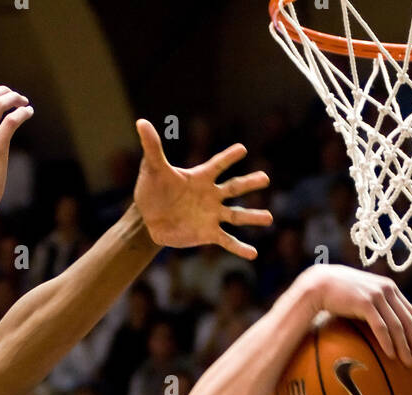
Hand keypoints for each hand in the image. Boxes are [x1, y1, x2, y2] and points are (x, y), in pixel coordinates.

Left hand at [132, 119, 271, 259]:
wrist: (150, 219)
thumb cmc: (153, 189)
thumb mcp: (152, 168)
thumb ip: (152, 147)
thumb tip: (141, 123)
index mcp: (201, 177)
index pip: (218, 165)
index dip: (228, 157)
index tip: (242, 149)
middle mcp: (211, 195)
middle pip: (234, 188)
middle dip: (250, 183)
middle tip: (266, 178)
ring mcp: (212, 215)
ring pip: (236, 215)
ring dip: (253, 217)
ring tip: (269, 218)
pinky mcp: (208, 234)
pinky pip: (227, 241)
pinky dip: (239, 248)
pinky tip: (253, 254)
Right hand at [302, 265, 411, 364]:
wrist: (320, 284)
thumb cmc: (338, 295)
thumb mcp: (361, 298)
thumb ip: (374, 309)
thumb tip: (381, 331)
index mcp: (389, 288)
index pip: (411, 312)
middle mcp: (387, 290)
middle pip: (408, 320)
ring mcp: (377, 295)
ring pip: (397, 325)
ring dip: (404, 346)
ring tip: (408, 363)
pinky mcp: (365, 302)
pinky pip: (381, 326)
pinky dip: (388, 342)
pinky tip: (391, 355)